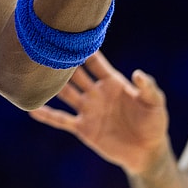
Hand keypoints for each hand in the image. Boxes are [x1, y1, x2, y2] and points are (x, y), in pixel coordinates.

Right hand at [29, 50, 170, 175]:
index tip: (70, 35)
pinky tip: (32, 109)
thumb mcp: (155, 104)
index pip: (95, 62)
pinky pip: (61, 120)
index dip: (84, 50)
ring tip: (33, 73)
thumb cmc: (154, 123)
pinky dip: (47, 114)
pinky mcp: (83, 128)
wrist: (147, 152)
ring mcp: (88, 109)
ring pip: (65, 93)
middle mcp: (96, 92)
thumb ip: (148, 88)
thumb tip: (138, 73)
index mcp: (112, 82)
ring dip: (52, 85)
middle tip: (46, 48)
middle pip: (76, 74)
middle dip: (63, 63)